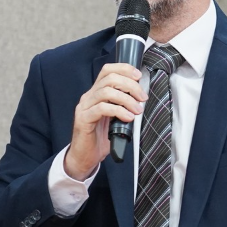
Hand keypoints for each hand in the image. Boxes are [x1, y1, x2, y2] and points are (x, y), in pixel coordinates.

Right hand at [65, 63, 146, 180]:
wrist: (85, 157)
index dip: (123, 69)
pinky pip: (102, 108)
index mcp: (96, 93)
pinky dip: (119, 111)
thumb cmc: (101, 138)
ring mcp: (84, 107)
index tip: (138, 76)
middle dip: (130, 85)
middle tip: (142, 97)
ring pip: (107, 92)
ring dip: (127, 99)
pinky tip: (128, 118)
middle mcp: (88, 97)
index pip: (107, 70)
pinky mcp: (83, 119)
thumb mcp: (115, 117)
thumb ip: (123, 105)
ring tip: (137, 110)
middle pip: (109, 78)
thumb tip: (141, 97)